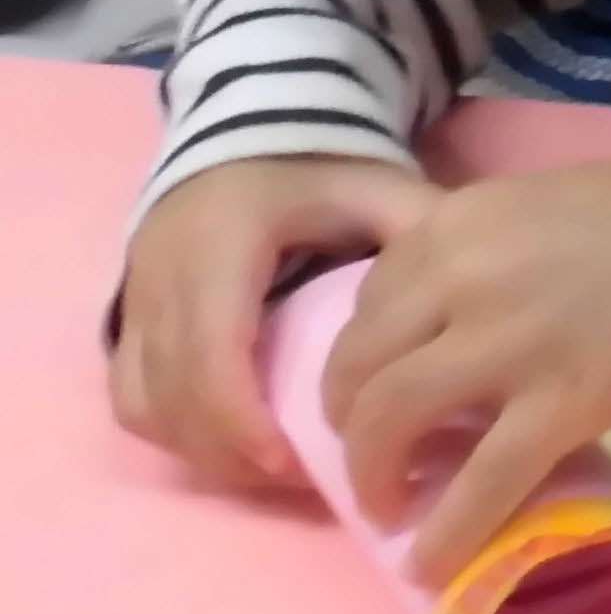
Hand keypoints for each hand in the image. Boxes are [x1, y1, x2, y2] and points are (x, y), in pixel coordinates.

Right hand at [113, 156, 437, 486]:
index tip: (293, 464)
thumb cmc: (319, 168)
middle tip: (306, 482)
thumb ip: (420, 227)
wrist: (251, 130)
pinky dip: (178, 434)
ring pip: (145, 405)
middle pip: (172, 392)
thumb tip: (478, 291)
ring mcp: (136, 300)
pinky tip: (239, 448)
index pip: (210, 346)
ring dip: (205, 450)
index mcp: (218, 240)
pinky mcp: (129, 321)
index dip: (242, 416)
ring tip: (281, 472)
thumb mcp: (376, 186)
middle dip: (232, 451)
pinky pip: (133, 398)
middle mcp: (160, 275)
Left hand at [323, 151, 610, 582]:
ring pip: (392, 422)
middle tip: (377, 458)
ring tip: (391, 507)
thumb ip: (497, 252)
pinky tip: (430, 564)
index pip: (371, 300)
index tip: (389, 386)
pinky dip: (445, 532)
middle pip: (360, 367)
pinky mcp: (561, 404)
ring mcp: (506, 343)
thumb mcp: (556, 204)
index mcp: (460, 222)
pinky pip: (480, 481)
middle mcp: (460, 277)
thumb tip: (477, 318)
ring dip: (375, 477)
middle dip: (351, 424)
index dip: (370, 356)